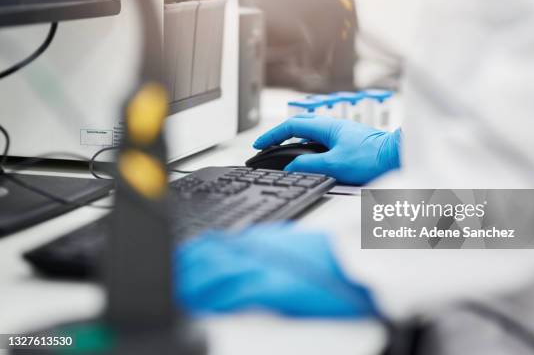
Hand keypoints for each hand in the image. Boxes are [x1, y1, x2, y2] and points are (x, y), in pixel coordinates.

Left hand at [175, 224, 377, 317]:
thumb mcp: (290, 245)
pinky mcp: (273, 286)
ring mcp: (263, 265)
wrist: (355, 259)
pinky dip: (215, 301)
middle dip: (182, 268)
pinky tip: (205, 307)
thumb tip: (243, 260)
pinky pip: (234, 293)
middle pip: (207, 254)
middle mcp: (257, 247)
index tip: (176, 264)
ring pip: (213, 272)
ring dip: (191, 286)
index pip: (213, 242)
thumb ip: (263, 249)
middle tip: (167, 281)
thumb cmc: (329, 256)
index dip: (189, 254)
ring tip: (175, 296)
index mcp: (260, 238)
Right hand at [253, 115, 401, 184]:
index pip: (291, 126)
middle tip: (266, 150)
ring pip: (311, 139)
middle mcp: (333, 128)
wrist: (398, 157)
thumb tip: (291, 169)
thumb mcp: (335, 164)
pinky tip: (309, 163)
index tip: (259, 144)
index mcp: (327, 127)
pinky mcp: (349, 145)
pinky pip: (322, 146)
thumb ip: (309, 166)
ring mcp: (342, 135)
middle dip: (280, 139)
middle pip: (299, 130)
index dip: (272, 135)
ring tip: (283, 158)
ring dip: (295, 146)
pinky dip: (309, 152)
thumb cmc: (372, 157)